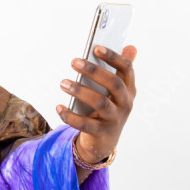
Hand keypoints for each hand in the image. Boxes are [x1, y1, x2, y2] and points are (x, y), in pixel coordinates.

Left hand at [56, 45, 137, 161]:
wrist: (104, 142)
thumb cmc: (108, 109)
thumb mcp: (117, 92)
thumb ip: (122, 70)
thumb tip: (131, 47)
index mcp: (129, 89)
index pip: (126, 69)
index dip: (113, 57)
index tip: (96, 48)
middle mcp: (125, 103)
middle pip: (113, 84)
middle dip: (94, 71)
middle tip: (74, 61)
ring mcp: (114, 119)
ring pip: (100, 103)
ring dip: (80, 91)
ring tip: (63, 83)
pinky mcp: (100, 132)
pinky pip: (85, 124)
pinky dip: (70, 116)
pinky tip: (59, 107)